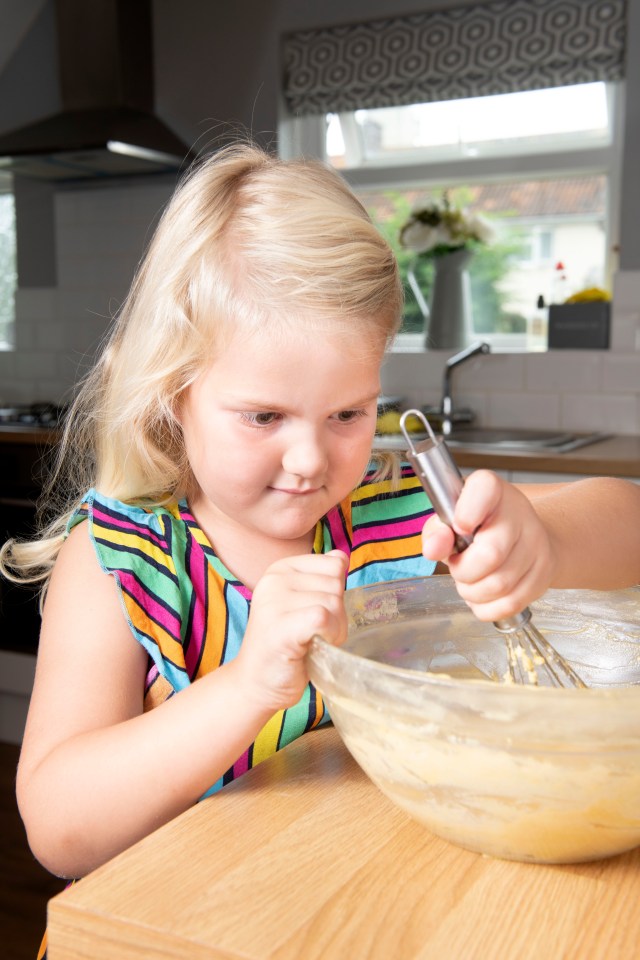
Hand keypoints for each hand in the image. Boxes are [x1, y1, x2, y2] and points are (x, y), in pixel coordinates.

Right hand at [234, 549, 348, 712]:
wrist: (256, 682)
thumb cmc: (286, 643)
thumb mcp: (302, 602)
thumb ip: (321, 578)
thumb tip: (341, 556)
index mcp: (281, 568)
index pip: (334, 564)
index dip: (336, 593)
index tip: (315, 612)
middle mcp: (275, 579)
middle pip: (336, 584)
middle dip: (337, 613)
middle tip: (313, 633)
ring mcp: (274, 601)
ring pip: (333, 603)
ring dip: (334, 629)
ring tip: (311, 641)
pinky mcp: (280, 625)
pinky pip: (324, 618)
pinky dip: (329, 635)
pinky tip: (313, 646)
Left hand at [422, 470, 555, 620]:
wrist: (523, 535)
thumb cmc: (479, 526)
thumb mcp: (450, 518)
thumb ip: (436, 531)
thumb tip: (433, 549)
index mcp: (492, 490)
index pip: (484, 489)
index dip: (467, 513)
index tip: (459, 527)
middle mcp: (520, 513)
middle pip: (490, 555)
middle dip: (463, 571)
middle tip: (458, 567)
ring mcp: (537, 544)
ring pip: (499, 585)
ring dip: (472, 592)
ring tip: (469, 582)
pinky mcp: (544, 573)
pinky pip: (510, 604)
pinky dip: (487, 608)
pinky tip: (482, 595)